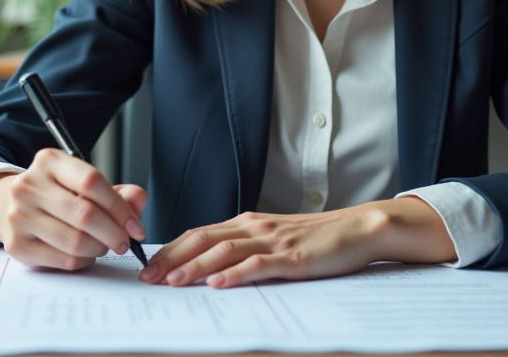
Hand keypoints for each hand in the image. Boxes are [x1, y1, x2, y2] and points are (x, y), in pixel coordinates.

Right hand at [0, 149, 146, 270]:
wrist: (13, 207)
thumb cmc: (58, 195)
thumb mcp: (85, 183)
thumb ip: (118, 192)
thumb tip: (137, 201)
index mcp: (49, 162)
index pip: (91, 182)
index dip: (120, 208)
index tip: (136, 227)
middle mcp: (29, 185)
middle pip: (85, 214)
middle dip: (114, 233)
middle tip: (125, 242)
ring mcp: (19, 215)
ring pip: (75, 241)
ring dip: (99, 248)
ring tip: (104, 245)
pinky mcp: (17, 245)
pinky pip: (63, 260)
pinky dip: (83, 260)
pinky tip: (85, 253)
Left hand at [138, 197, 456, 288]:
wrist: (358, 229)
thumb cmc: (317, 239)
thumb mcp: (275, 239)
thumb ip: (246, 247)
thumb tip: (211, 268)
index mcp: (248, 222)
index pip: (200, 233)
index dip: (172, 249)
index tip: (148, 268)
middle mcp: (255, 227)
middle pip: (204, 239)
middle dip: (173, 259)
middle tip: (148, 278)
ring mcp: (274, 240)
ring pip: (225, 251)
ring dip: (197, 267)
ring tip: (174, 282)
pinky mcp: (293, 257)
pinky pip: (259, 265)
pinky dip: (236, 274)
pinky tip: (220, 285)